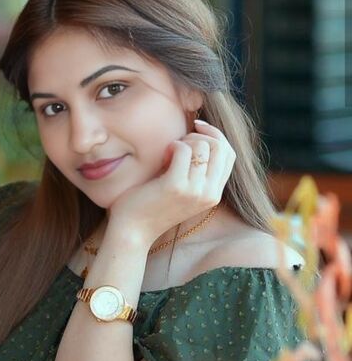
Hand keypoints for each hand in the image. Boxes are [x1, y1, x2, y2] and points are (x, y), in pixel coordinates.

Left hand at [108, 120, 235, 242]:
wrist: (132, 232)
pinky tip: (162, 157)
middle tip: (178, 143)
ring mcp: (194, 191)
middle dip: (200, 135)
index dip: (215, 136)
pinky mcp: (176, 187)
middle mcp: (209, 194)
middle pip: (220, 147)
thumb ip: (196, 171)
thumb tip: (200, 136)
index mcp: (214, 194)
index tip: (196, 129)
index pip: (229, 155)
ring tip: (168, 153)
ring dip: (184, 141)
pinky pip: (183, 150)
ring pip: (202, 146)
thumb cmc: (152, 206)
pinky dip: (172, 146)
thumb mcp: (183, 189)